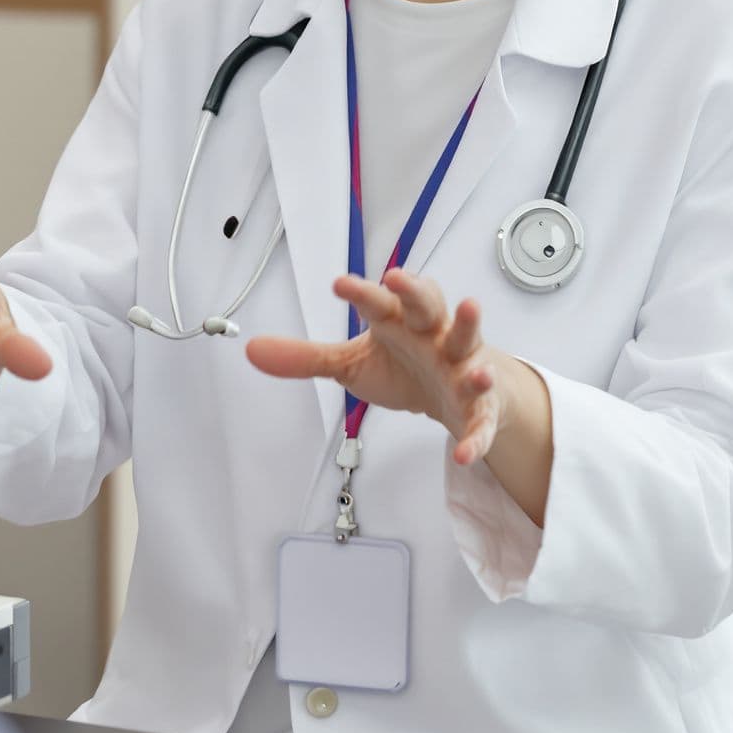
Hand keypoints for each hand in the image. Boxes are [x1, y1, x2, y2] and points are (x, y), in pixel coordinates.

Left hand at [244, 269, 514, 465]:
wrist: (455, 394)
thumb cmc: (403, 365)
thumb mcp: (350, 363)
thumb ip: (306, 358)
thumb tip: (251, 349)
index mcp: (399, 321)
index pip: (380, 302)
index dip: (361, 293)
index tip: (339, 285)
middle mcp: (433, 335)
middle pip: (429, 305)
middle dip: (416, 292)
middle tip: (399, 279)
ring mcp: (461, 367)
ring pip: (468, 346)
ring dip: (468, 333)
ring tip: (472, 325)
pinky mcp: (479, 406)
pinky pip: (480, 420)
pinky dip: (475, 437)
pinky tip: (465, 453)